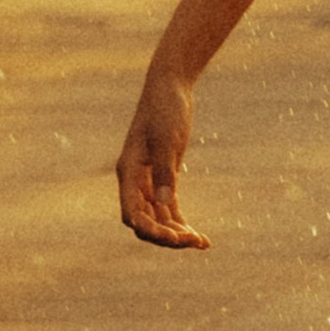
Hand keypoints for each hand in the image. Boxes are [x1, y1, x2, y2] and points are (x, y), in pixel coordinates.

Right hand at [117, 67, 208, 248]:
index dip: (150, 230)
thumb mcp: (167, 140)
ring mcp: (147, 180)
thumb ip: (164, 171)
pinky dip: (181, 222)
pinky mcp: (163, 177)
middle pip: (144, 222)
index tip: (174, 237)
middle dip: (166, 236)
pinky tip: (199, 236)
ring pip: (157, 219)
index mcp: (127, 172)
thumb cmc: (165, 110)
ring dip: (176, 233)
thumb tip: (163, 203)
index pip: (131, 214)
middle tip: (193, 242)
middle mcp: (134, 181)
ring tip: (202, 243)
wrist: (170, 87)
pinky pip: (168, 208)